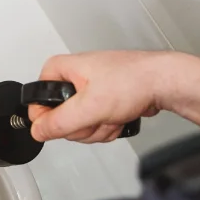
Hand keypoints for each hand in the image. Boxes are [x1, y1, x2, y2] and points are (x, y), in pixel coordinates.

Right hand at [28, 51, 174, 142]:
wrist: (162, 83)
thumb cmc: (132, 80)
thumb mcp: (89, 106)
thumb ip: (59, 122)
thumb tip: (37, 131)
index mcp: (61, 69)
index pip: (37, 100)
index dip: (48, 117)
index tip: (64, 123)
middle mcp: (73, 77)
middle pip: (59, 117)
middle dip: (81, 125)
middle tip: (96, 116)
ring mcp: (89, 90)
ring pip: (78, 125)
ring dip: (97, 128)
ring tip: (111, 114)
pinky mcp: (103, 101)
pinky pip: (94, 125)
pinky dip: (107, 127)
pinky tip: (118, 117)